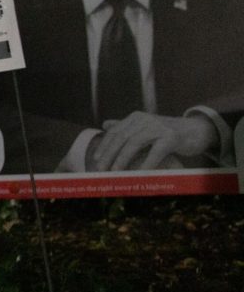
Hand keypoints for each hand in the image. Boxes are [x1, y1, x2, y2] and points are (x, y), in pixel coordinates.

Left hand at [86, 112, 215, 170]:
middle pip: (122, 137)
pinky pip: (155, 152)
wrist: (196, 131)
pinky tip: (139, 174)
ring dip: (123, 159)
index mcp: (136, 117)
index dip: (104, 145)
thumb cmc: (167, 133)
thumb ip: (126, 127)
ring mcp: (158, 127)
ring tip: (115, 171)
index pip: (115, 132)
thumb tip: (105, 124)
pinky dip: (146, 163)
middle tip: (101, 169)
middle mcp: (145, 119)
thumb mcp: (145, 128)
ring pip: (134, 143)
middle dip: (109, 154)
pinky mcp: (171, 137)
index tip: (96, 159)